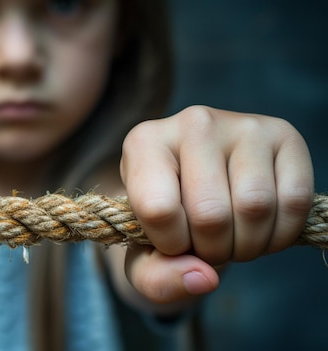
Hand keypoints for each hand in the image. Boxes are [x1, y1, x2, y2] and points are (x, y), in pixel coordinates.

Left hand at [119, 106, 313, 303]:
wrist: (198, 190)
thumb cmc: (165, 223)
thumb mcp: (143, 257)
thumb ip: (157, 279)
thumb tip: (203, 279)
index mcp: (144, 143)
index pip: (158, 208)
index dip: (171, 245)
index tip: (173, 242)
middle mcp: (192, 122)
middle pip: (211, 213)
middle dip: (212, 251)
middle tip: (207, 246)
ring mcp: (242, 125)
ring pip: (255, 207)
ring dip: (247, 246)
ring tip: (232, 240)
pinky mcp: (284, 135)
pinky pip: (294, 200)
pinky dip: (280, 235)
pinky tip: (260, 232)